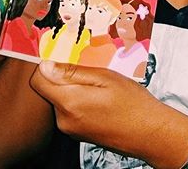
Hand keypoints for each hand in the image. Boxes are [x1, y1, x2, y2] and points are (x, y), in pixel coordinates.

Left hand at [30, 61, 187, 165]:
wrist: (149, 133)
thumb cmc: (132, 103)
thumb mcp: (105, 77)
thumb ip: (72, 72)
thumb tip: (45, 64)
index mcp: (69, 103)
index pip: (38, 80)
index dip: (47, 63)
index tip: (60, 53)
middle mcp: (64, 119)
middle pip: (48, 89)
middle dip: (62, 74)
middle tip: (86, 65)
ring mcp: (70, 129)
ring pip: (59, 98)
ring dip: (72, 86)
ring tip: (97, 81)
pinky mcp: (78, 133)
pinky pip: (69, 109)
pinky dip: (78, 98)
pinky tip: (98, 95)